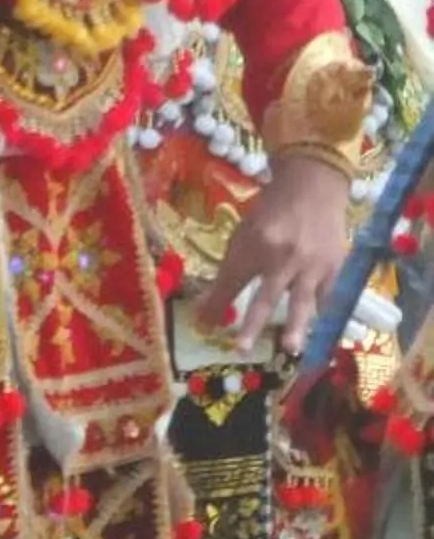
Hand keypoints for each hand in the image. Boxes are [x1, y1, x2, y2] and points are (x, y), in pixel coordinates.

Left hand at [200, 153, 353, 357]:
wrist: (313, 189)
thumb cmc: (271, 216)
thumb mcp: (242, 237)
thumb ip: (228, 274)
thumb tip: (205, 313)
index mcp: (257, 244)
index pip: (232, 281)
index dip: (216, 305)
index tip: (202, 328)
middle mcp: (285, 256)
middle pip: (266, 296)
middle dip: (253, 324)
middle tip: (242, 349)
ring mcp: (314, 263)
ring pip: (303, 300)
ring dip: (296, 327)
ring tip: (290, 349)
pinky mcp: (336, 266)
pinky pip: (328, 297)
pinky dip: (321, 317)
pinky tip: (318, 336)